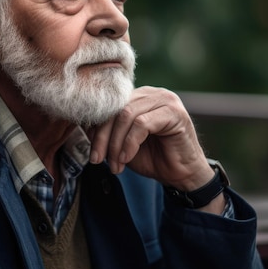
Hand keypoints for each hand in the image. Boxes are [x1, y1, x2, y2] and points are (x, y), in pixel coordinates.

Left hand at [87, 86, 214, 191]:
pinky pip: (142, 124)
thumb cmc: (153, 158)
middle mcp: (151, 93)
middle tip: (98, 160)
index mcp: (138, 96)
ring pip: (126, 115)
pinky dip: (130, 143)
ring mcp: (165, 99)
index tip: (92, 153)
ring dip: (116, 143)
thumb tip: (85, 126)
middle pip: (116, 109)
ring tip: (115, 163)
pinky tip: (127, 158)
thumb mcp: (122, 144)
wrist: (182, 175)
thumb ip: (108, 132)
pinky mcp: (174, 112)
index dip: (96, 129)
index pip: (109, 106)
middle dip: (103, 137)